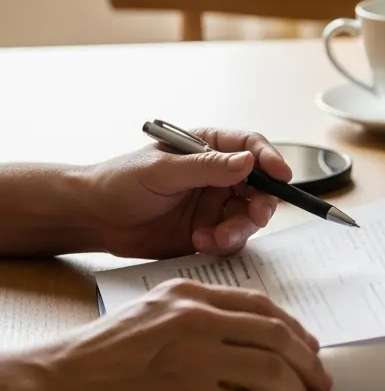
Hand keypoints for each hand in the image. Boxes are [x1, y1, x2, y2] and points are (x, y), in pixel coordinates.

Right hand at [28, 279, 331, 390]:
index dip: (295, 328)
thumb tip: (249, 347)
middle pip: (276, 336)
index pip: (261, 306)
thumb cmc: (99, 356)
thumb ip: (201, 322)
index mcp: (188, 296)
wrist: (57, 383)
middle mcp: (196, 320)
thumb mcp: (153, 316)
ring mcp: (195, 358)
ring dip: (296, 390)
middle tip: (319, 379)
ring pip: (271, 370)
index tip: (309, 345)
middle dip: (308, 360)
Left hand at [85, 128, 292, 258]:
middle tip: (254, 218)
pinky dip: (222, 243)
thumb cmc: (120, 183)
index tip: (282, 175)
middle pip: (260, 187)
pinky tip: (199, 242)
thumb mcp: (163, 171)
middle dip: (261, 205)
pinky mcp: (210, 231)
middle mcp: (218, 176)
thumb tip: (248, 161)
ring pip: (249, 217)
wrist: (95, 220)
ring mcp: (215, 205)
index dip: (270, 160)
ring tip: (212, 238)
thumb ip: (207, 167)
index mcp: (209, 148)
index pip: (251, 147)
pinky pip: (233, 239)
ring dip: (238, 229)